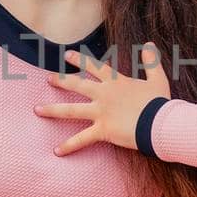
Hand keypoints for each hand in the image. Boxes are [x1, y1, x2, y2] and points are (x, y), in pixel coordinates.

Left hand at [35, 44, 170, 154]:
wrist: (159, 123)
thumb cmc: (159, 102)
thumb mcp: (157, 79)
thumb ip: (151, 62)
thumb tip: (150, 45)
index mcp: (116, 82)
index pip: (94, 66)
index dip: (80, 59)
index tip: (66, 55)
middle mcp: (104, 95)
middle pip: (78, 84)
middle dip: (61, 80)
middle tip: (48, 78)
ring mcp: (101, 112)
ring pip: (71, 110)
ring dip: (53, 109)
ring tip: (37, 109)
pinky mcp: (102, 130)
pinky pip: (82, 139)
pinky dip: (69, 145)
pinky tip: (56, 151)